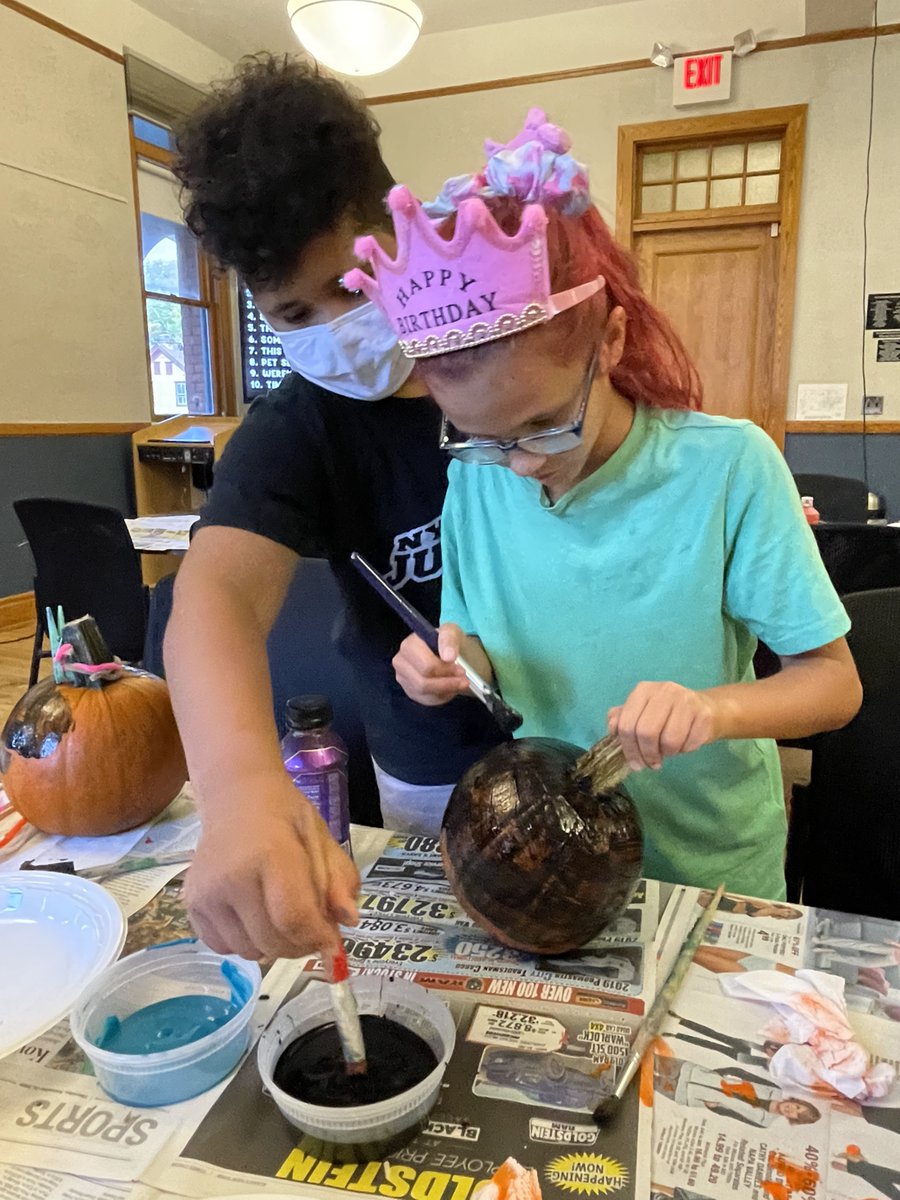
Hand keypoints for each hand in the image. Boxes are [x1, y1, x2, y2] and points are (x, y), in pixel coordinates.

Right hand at [184, 770, 359, 960]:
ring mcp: (206, 894)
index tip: (332, 942)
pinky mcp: (191, 905)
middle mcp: (231, 877)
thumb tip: (349, 920)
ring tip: (281, 918)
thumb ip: (339, 879)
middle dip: (300, 945)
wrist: (235, 797)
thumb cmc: (284, 816)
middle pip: (272, 941)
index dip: (317, 938)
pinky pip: (223, 947)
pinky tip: (253, 917)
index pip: (294, 918)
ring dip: (273, 945)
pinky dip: (245, 943)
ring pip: (249, 951)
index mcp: (271, 854)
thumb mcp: (321, 839)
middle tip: (311, 929)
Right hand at [392, 624, 470, 706]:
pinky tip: (450, 688)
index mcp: (409, 644)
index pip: (425, 665)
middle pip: (423, 682)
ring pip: (425, 693)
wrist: (449, 654)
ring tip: (459, 684)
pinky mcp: (410, 691)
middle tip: (464, 681)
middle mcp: (401, 661)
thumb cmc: (448, 643)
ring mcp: (403, 678)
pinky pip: (426, 700)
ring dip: (446, 690)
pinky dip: (442, 696)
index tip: (462, 670)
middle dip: (447, 683)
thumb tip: (448, 656)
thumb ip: (449, 640)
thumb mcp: (453, 633)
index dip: (445, 670)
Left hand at [608, 681, 720, 771]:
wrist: (707, 709)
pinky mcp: (703, 714)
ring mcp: (685, 700)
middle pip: (646, 733)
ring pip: (669, 740)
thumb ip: (623, 718)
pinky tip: (684, 744)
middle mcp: (664, 691)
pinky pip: (688, 743)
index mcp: (643, 690)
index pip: (627, 724)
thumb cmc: (669, 714)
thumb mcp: (642, 713)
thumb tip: (612, 728)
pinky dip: (684, 750)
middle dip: (646, 754)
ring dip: (667, 753)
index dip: (628, 749)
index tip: (635, 763)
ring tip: (668, 752)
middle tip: (651, 764)